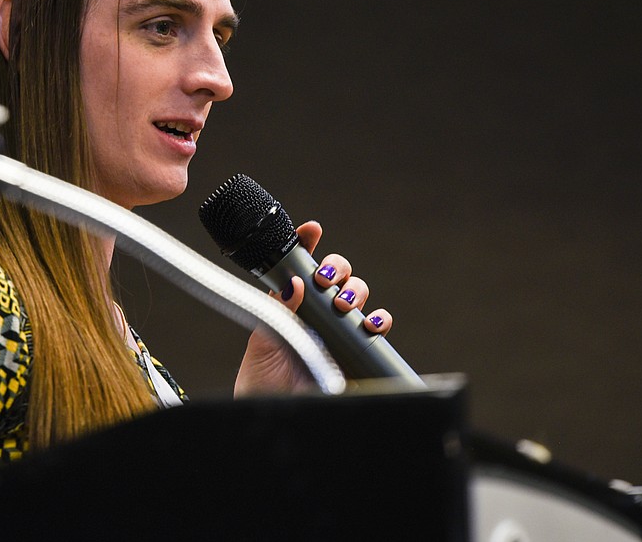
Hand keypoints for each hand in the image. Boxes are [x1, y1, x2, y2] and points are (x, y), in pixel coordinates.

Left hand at [232, 220, 392, 395]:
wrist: (275, 410)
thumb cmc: (262, 377)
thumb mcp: (263, 340)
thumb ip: (279, 311)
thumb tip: (296, 283)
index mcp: (288, 301)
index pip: (300, 264)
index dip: (307, 243)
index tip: (312, 230)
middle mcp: (315, 311)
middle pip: (336, 274)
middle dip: (337, 268)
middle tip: (326, 280)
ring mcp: (336, 328)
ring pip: (357, 293)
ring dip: (355, 290)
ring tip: (342, 304)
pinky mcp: (354, 349)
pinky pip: (375, 326)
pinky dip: (379, 319)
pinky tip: (371, 322)